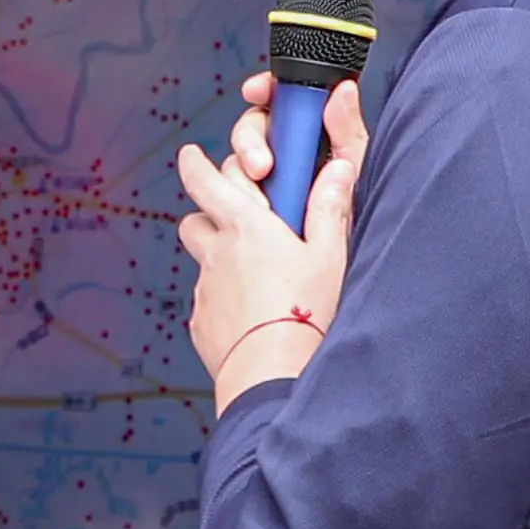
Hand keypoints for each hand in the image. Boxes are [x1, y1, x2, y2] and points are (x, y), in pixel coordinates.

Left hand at [174, 74, 364, 405]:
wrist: (271, 373)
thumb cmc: (306, 311)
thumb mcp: (329, 255)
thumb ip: (329, 208)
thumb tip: (339, 168)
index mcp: (246, 226)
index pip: (207, 181)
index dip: (195, 164)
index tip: (191, 155)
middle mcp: (217, 253)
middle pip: (196, 217)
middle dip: (208, 211)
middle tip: (233, 217)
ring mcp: (206, 289)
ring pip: (200, 260)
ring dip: (216, 256)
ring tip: (248, 270)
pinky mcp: (202, 322)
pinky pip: (207, 300)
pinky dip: (223, 298)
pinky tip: (252, 314)